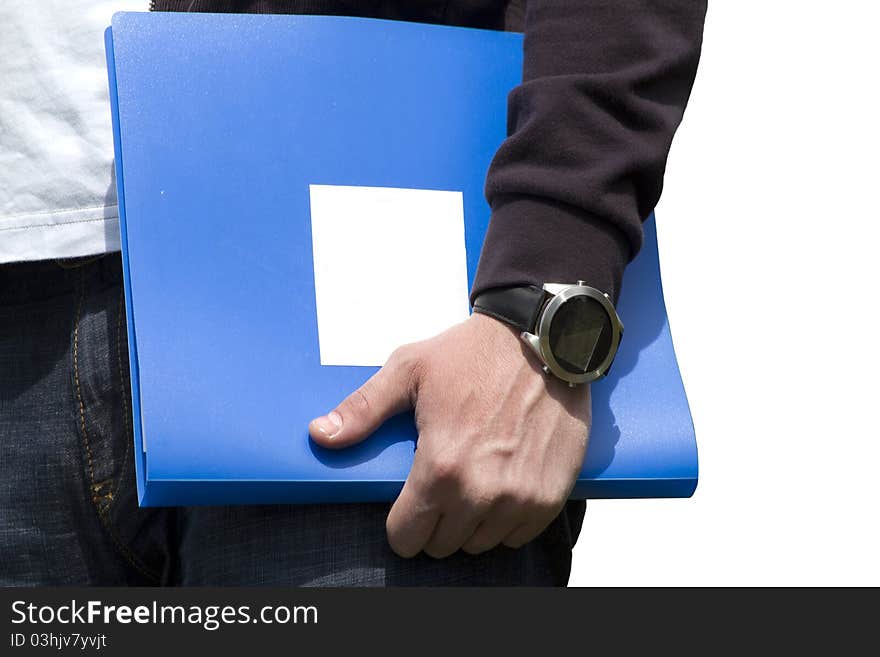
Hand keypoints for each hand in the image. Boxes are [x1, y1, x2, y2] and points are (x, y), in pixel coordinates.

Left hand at [308, 312, 589, 557]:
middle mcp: (480, 493)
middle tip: (441, 484)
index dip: (401, 523)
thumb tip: (320, 435)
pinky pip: (519, 536)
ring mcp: (519, 498)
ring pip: (479, 545)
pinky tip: (503, 485)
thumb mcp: (408, 370)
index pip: (407, 538)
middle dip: (435, 522)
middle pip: (442, 546)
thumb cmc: (471, 353)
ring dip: (471, 523)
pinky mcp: (549, 496)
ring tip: (472, 482)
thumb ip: (362, 410)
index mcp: (440, 467)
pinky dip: (508, 520)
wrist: (542, 340)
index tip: (408, 504)